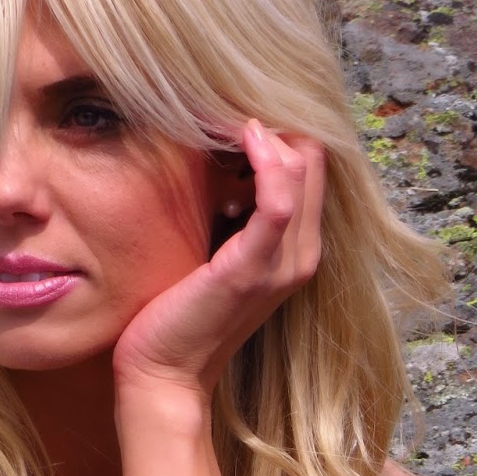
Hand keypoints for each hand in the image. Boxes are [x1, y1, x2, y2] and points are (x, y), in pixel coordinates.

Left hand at [112, 123, 323, 403]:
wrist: (163, 372)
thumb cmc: (177, 314)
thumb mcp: (210, 252)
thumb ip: (228, 214)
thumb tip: (221, 161)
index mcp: (296, 251)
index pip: (310, 166)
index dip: (277, 130)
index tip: (231, 111)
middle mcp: (302, 256)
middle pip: (313, 159)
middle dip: (274, 122)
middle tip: (225, 103)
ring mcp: (283, 264)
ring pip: (303, 169)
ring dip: (267, 133)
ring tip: (226, 117)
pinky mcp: (253, 267)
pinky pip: (279, 198)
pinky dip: (265, 159)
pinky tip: (243, 135)